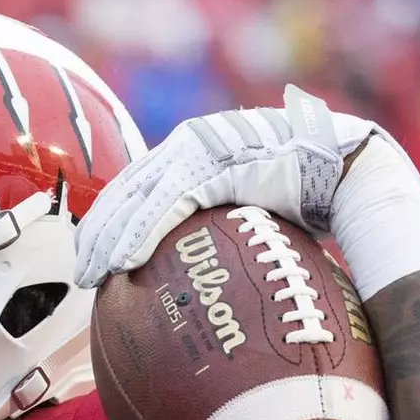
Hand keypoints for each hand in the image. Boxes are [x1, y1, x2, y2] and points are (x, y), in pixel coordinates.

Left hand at [74, 85, 393, 288]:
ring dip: (108, 241)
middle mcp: (186, 144)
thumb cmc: (304, 191)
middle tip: (80, 272)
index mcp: (191, 150)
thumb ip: (221, 223)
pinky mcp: (210, 166)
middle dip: (97, 232)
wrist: (339, 165)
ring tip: (92, 275)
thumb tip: (210, 268)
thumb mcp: (250, 205)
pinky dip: (138, 237)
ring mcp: (196, 152)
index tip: (91, 252)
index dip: (109, 219)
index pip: (136, 186)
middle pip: (125, 191)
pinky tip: (121, 265)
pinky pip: (164, 207)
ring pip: (135, 200)